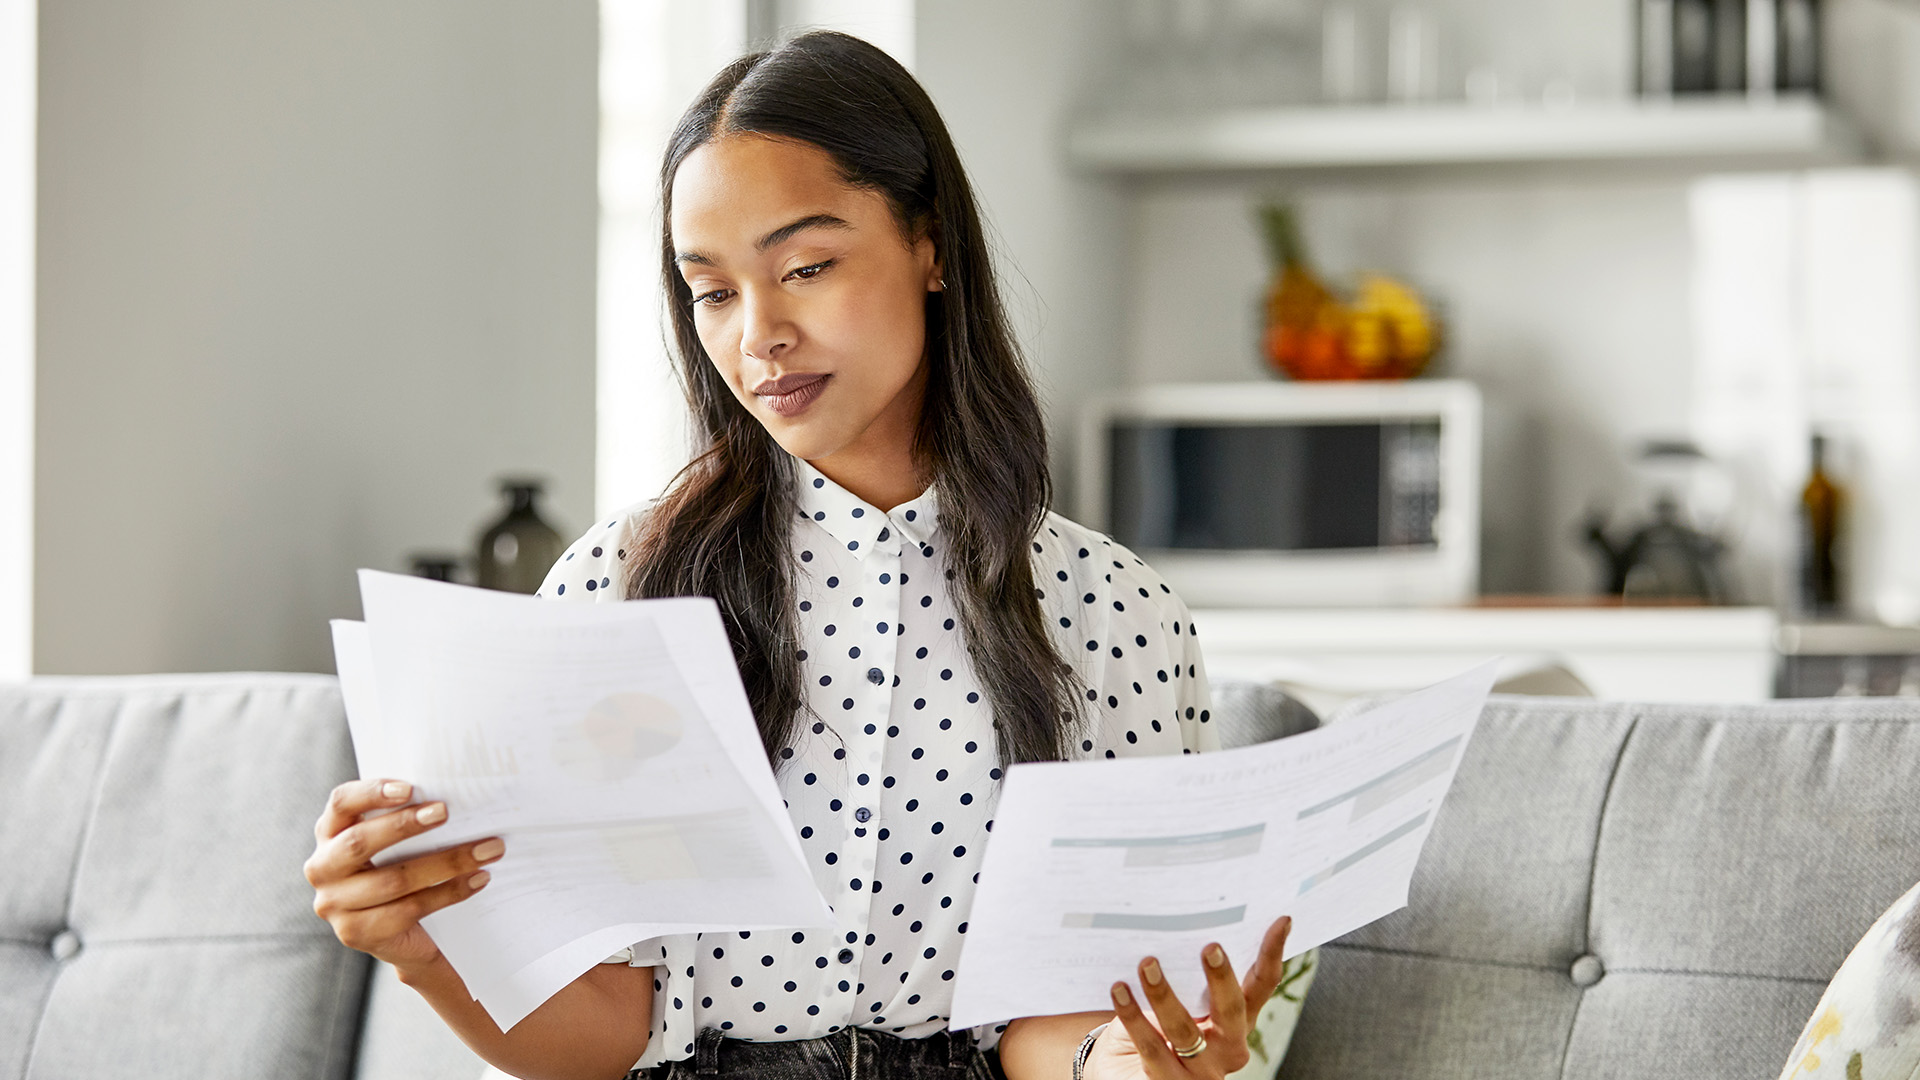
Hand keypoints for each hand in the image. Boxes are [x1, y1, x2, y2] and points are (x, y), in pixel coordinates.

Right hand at [303, 779, 503, 971]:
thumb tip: (459, 789)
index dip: (371, 793)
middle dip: (405, 826)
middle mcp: (322, 868)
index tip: (409, 788)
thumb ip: (409, 816)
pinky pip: (408, 909)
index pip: (341, 804)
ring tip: (487, 849)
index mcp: (329, 833)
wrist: (406, 935)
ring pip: (392, 880)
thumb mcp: (398, 842)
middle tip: (445, 812)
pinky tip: (478, 880)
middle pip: (359, 843)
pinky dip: (449, 892)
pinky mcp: (356, 933)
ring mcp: (334, 904)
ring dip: (447, 862)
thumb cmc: (404, 869)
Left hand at [1084, 915, 1291, 1079]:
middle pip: (1232, 1010)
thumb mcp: (1179, 999)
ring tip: (1148, 962)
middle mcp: (1229, 1045)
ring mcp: (1202, 1069)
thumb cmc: (1156, 1024)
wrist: (1125, 1070)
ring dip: (1164, 993)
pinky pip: (1150, 1046)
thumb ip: (1184, 974)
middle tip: (1210, 947)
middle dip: (1222, 977)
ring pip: (1184, 1029)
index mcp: (1238, 1019)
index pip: (1262, 985)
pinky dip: (1133, 1015)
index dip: (1272, 954)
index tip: (1280, 921)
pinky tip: (1119, 990)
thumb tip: (1174, 927)